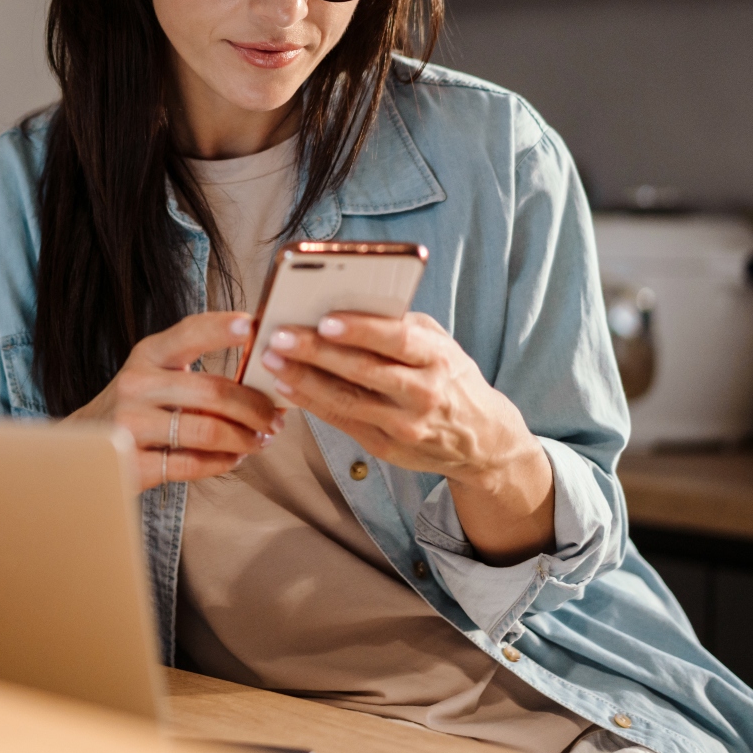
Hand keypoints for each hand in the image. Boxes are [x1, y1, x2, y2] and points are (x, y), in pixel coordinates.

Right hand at [68, 311, 284, 491]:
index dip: (223, 328)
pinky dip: (222, 462)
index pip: (189, 332)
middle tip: (275, 418)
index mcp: (147, 354)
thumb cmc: (136, 405)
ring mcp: (130, 425)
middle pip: (212, 391)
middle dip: (255, 407)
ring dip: (245, 438)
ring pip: (207, 431)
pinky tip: (233, 458)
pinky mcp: (131, 463)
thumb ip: (195, 367)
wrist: (83, 445)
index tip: (254, 327)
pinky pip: (191, 464)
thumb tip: (262, 370)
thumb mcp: (154, 372)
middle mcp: (136, 384)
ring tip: (259, 440)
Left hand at [261, 311, 553, 564]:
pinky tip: (286, 387)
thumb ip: (401, 325)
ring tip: (271, 360)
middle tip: (279, 336)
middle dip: (316, 353)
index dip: (361, 330)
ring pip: (347, 401)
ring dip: (304, 380)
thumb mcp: (440, 344)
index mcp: (439, 358)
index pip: (398, 340)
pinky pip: (342, 422)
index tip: (325, 319)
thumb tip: (347, 303)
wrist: (481, 440)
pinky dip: (311, 404)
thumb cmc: (450, 376)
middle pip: (364, 371)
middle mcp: (424, 393)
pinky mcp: (387, 448)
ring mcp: (405, 426)